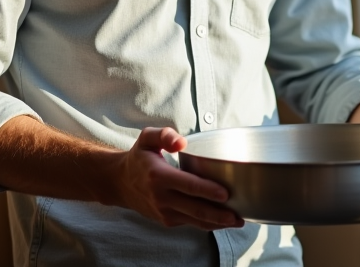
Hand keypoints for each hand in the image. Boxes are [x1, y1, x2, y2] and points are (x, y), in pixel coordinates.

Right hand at [112, 127, 243, 229]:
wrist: (120, 183)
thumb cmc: (139, 158)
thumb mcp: (147, 138)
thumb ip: (164, 135)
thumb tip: (181, 142)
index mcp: (159, 176)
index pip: (188, 186)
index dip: (207, 190)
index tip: (226, 193)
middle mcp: (161, 197)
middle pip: (195, 208)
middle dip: (219, 214)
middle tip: (238, 215)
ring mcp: (164, 212)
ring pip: (195, 220)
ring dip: (217, 223)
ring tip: (238, 221)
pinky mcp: (167, 221)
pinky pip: (191, 223)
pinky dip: (208, 224)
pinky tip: (223, 221)